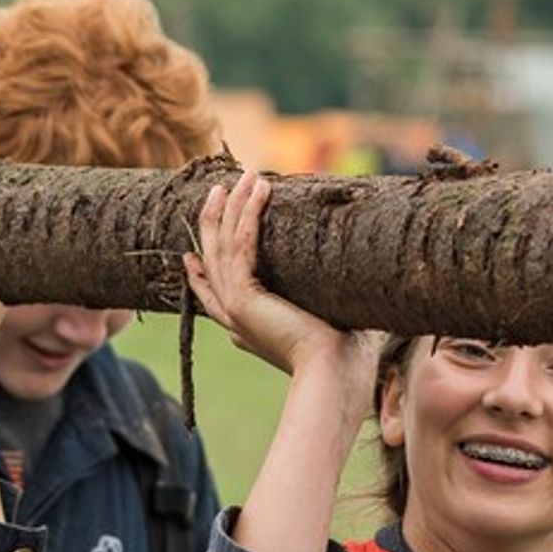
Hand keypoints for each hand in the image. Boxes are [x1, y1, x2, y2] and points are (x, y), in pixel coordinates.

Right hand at [185, 172, 378, 391]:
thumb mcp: (328, 321)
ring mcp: (234, 306)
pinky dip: (248, 213)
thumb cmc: (343, 357)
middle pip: (212, 258)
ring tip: (244, 175)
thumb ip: (329, 306)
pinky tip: (259, 189)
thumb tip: (361, 291)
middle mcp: (234, 316)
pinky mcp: (242, 298)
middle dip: (213, 220)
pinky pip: (240, 245)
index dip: (199, 270)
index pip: (212, 292)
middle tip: (217, 189)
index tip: (191, 252)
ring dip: (232, 206)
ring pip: (222, 245)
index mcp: (247, 326)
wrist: (335, 376)